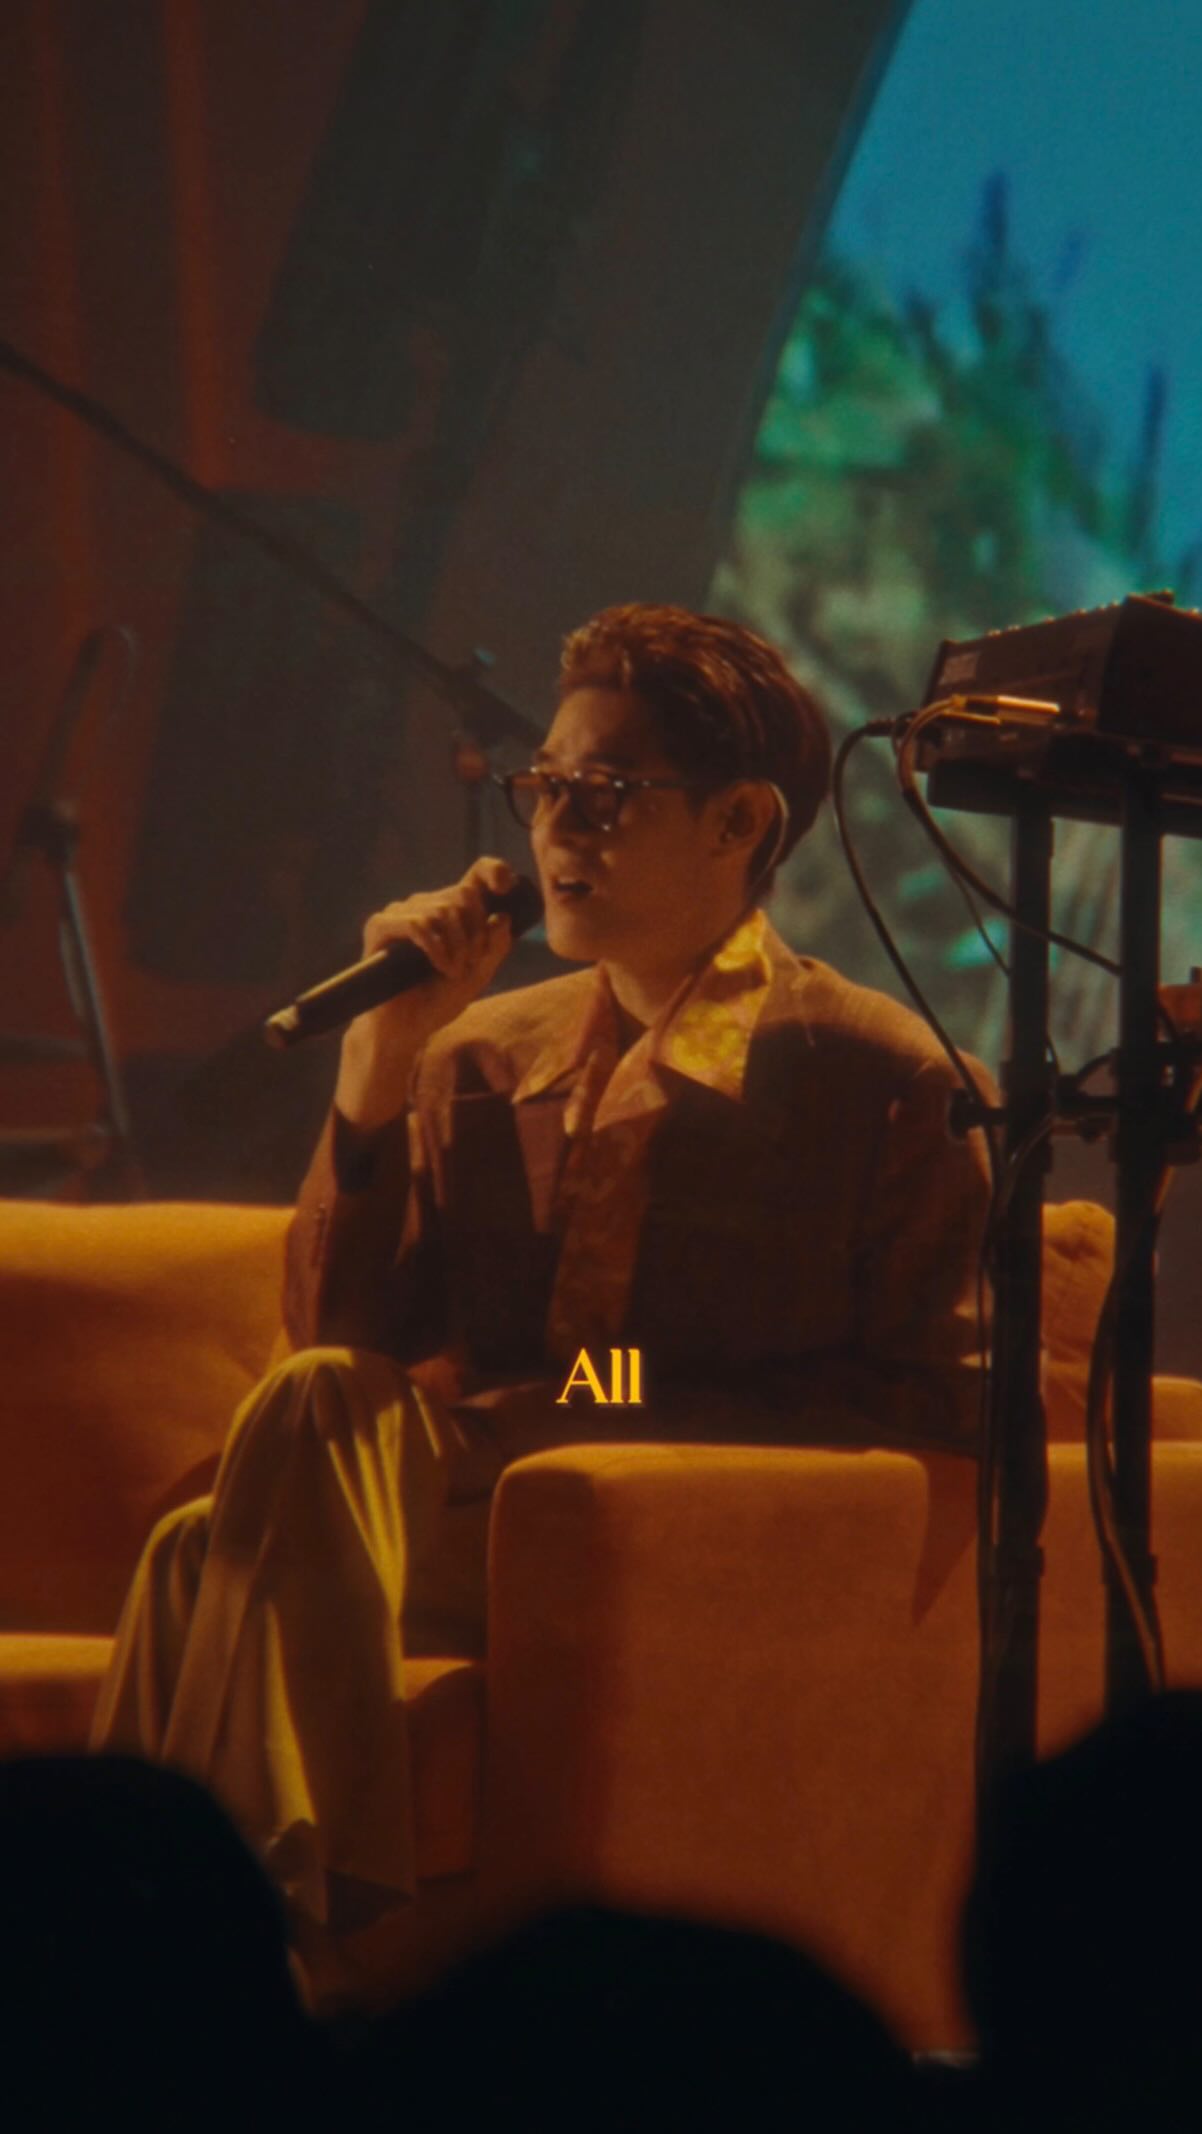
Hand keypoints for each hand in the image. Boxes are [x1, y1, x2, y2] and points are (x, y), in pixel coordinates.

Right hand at [334, 856, 517, 1127]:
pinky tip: (440, 967)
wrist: (406, 1028)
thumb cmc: (439, 1001)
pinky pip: (418, 923)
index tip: (506, 884)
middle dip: (475, 933)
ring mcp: (402, 913)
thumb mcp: (479, 975)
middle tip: (470, 963)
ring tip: (453, 972)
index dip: (494, 870)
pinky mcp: (380, 926)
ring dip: (456, 946)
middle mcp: (427, 904)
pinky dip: (435, 947)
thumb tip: (501, 917)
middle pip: (464, 894)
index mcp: (453, 910)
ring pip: (443, 909)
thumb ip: (495, 948)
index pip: (477, 873)